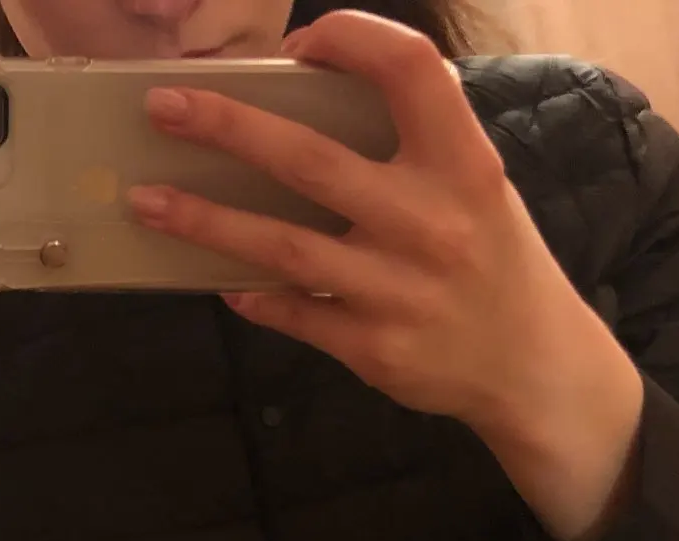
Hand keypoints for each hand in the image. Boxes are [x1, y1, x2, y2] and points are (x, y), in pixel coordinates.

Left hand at [127, 10, 645, 540]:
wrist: (532, 364)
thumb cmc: (489, 256)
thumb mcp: (475, 183)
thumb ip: (409, 142)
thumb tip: (302, 95)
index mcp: (464, 161)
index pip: (409, 68)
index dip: (348, 39)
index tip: (294, 46)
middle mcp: (432, 221)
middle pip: (311, 160)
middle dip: (227, 127)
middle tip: (163, 106)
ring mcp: (398, 289)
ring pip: (281, 246)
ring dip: (205, 221)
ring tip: (146, 201)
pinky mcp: (374, 347)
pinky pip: (293, 312)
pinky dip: (251, 295)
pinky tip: (218, 282)